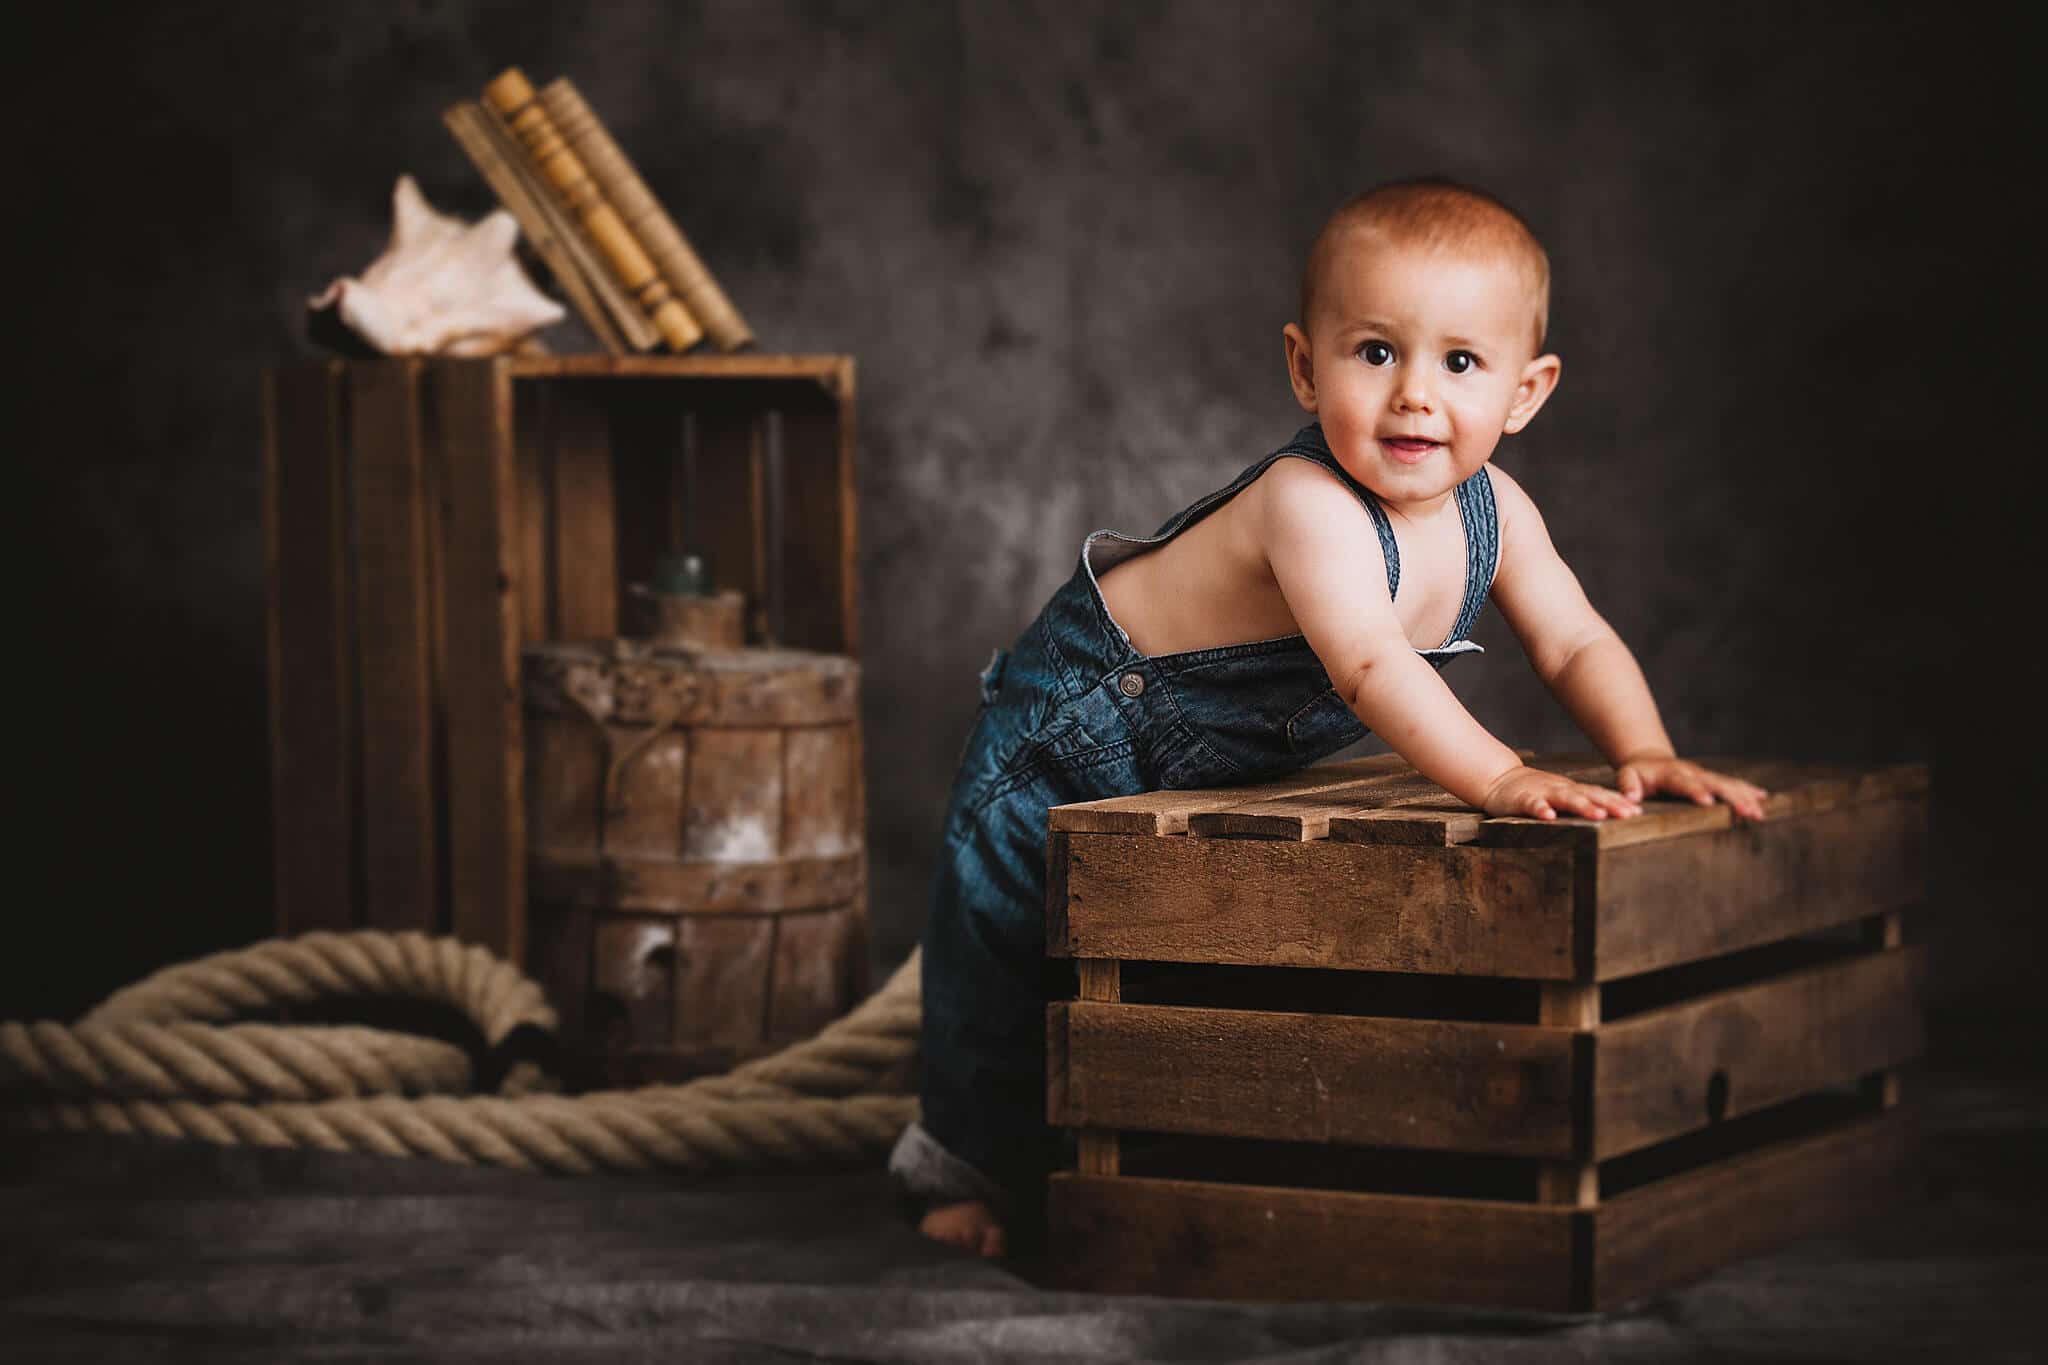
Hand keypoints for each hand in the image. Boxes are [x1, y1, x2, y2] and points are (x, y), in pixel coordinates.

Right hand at [1481, 765, 1642, 821]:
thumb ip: (1583, 802)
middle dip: (1609, 805)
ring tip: (1598, 816)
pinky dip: (1540, 809)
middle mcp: (1561, 789)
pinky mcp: (1522, 799)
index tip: (1638, 812)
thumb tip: (1613, 813)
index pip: (1599, 794)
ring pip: (1565, 799)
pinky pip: (1532, 804)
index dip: (1618, 802)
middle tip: (1629, 815)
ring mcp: (1542, 793)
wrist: (1499, 779)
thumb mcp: (1562, 795)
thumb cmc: (1535, 791)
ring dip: (1582, 806)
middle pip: (1588, 795)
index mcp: (1571, 790)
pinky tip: (1548, 817)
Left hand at [1614, 753, 1767, 819]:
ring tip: (1760, 814)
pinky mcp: (1712, 779)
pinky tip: (1763, 799)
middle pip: (1715, 784)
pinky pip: (1732, 784)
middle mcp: (1692, 772)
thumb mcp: (1626, 775)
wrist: (1648, 759)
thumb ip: (1627, 785)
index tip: (1708, 801)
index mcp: (1671, 774)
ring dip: (1745, 798)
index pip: (1685, 783)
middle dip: (1733, 798)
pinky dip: (1747, 791)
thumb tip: (1632, 798)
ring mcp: (1704, 775)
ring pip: (1728, 784)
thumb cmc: (1636, 773)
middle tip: (1749, 813)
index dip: (1696, 791)